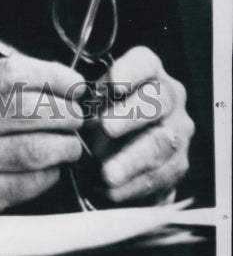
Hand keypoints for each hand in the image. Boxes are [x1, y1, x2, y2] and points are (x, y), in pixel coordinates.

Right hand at [0, 52, 84, 214]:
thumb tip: (49, 79)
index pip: (13, 73)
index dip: (53, 76)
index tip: (75, 83)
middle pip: (28, 110)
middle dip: (66, 112)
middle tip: (79, 116)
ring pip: (34, 148)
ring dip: (65, 145)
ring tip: (72, 143)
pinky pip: (28, 183)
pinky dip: (50, 174)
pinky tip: (53, 168)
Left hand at [88, 46, 193, 203]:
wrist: (128, 147)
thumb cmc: (106, 112)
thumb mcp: (95, 99)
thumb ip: (89, 100)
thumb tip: (76, 111)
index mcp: (149, 73)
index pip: (145, 63)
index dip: (131, 71)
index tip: (112, 82)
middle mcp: (170, 98)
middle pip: (158, 101)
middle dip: (131, 115)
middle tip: (106, 128)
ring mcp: (178, 131)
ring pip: (162, 144)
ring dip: (132, 160)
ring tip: (107, 174)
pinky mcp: (178, 164)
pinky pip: (162, 177)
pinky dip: (135, 186)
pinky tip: (113, 192)